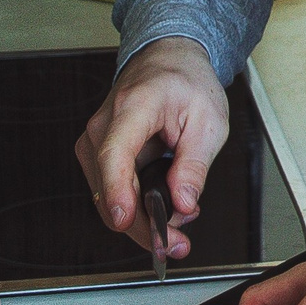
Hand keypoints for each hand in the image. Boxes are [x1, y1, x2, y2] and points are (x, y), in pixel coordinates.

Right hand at [74, 36, 227, 256]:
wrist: (167, 61)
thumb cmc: (186, 83)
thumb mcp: (209, 121)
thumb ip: (195, 165)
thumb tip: (183, 203)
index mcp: (134, 107)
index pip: (115, 153)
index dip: (118, 191)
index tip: (127, 218)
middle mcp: (104, 126)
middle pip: (111, 189)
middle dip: (144, 224)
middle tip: (177, 243)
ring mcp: (96, 142)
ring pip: (109, 199)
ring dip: (144, 219)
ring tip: (181, 220)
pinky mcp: (99, 156)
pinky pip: (113, 192)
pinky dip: (138, 207)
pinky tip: (165, 207)